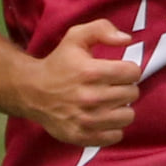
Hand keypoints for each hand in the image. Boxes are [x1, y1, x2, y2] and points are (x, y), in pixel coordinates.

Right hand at [19, 19, 140, 145]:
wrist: (31, 91)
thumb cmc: (58, 64)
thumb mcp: (75, 37)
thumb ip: (102, 29)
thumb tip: (126, 39)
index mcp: (91, 72)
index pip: (133, 72)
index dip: (128, 70)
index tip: (118, 71)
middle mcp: (91, 97)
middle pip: (132, 94)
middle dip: (124, 88)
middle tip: (110, 86)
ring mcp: (87, 120)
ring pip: (127, 116)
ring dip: (120, 108)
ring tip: (107, 102)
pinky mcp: (83, 136)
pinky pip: (116, 135)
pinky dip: (112, 128)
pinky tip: (102, 118)